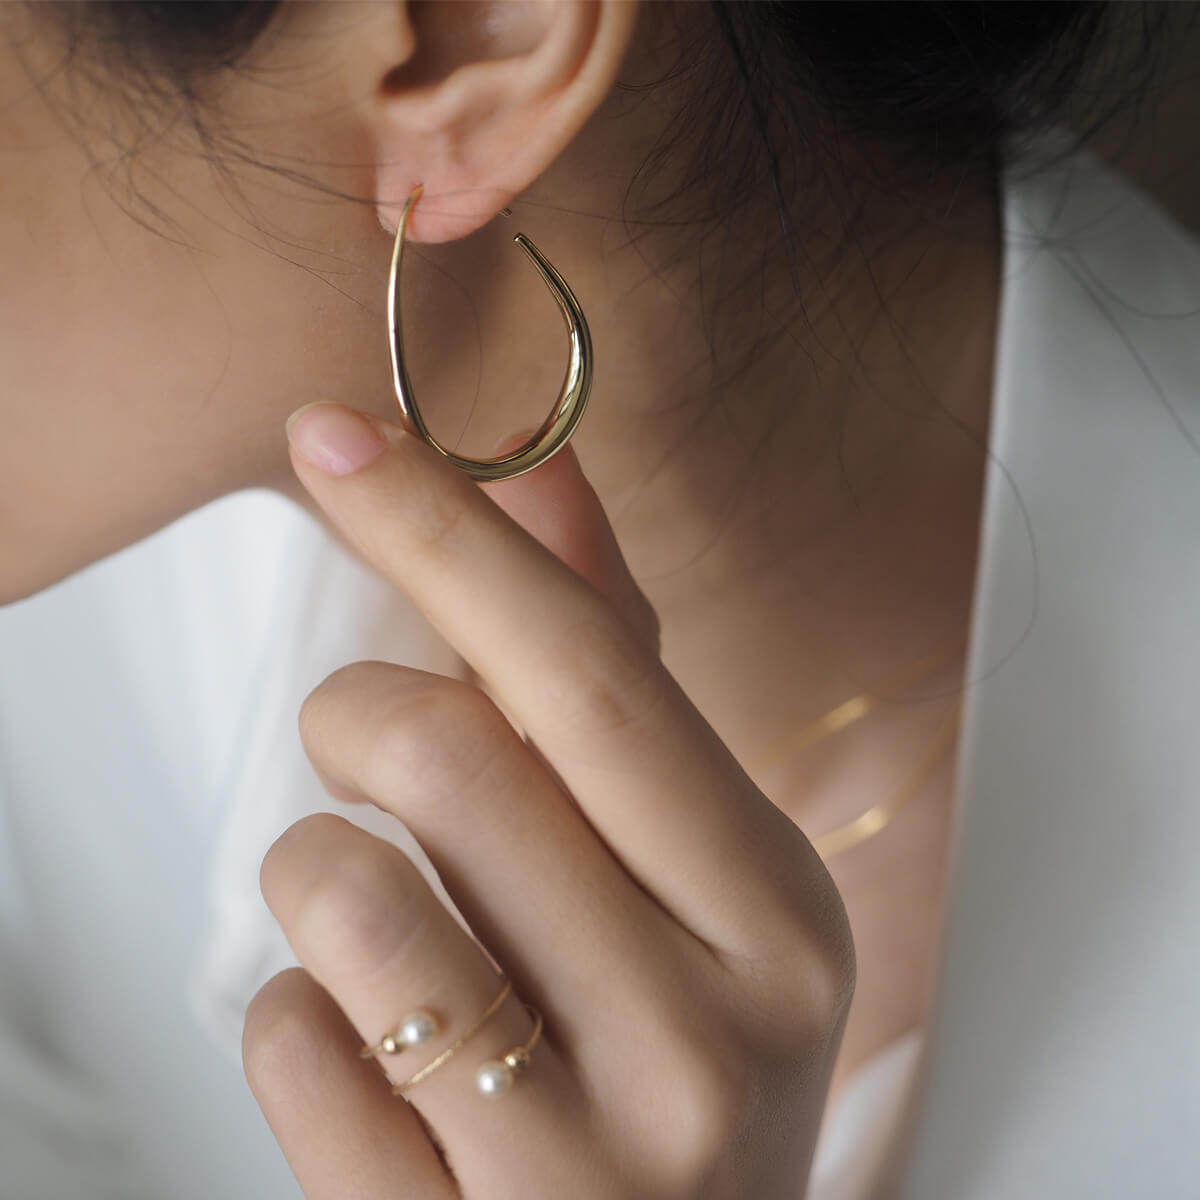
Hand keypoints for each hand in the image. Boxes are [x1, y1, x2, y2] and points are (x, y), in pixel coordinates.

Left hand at [243, 403, 854, 1198]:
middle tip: (359, 731)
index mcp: (775, 909)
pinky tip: (368, 1042)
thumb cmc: (671, 1055)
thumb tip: (540, 479)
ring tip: (370, 906)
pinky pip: (296, 1050)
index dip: (448, 535)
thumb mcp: (690, 876)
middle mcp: (711, 1033)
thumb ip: (611, 675)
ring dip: (313, 871)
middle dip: (357, 707)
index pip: (591, 671)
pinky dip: (293, 1014)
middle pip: (457, 761)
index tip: (337, 440)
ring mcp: (596, 1162)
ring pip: (352, 901)